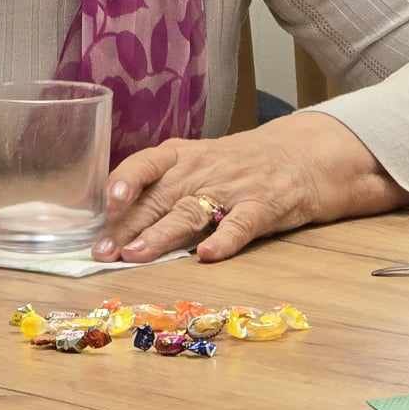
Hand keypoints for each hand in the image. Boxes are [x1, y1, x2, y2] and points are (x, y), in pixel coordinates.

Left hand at [96, 109, 408, 261]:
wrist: (304, 154)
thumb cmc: (240, 164)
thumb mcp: (199, 162)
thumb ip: (162, 186)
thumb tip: (110, 221)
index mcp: (186, 156)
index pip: (148, 163)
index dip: (126, 180)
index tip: (107, 202)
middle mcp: (205, 169)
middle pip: (161, 197)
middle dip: (129, 225)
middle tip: (103, 252)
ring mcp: (235, 188)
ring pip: (192, 211)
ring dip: (162, 234)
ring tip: (138, 253)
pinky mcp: (265, 207)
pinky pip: (242, 224)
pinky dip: (224, 240)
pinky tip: (207, 256)